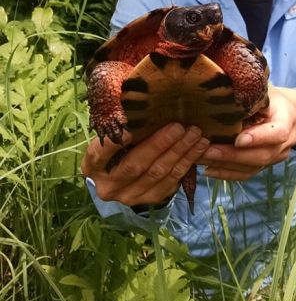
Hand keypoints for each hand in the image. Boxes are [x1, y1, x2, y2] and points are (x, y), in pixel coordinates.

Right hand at [80, 123, 209, 205]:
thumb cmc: (119, 141)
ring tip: (196, 134)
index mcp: (92, 166)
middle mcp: (107, 186)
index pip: (100, 153)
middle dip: (160, 144)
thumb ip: (120, 120)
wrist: (121, 172)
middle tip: (180, 126)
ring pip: (157, 173)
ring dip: (180, 152)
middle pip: (135, 165)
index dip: (115, 142)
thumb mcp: (113, 131)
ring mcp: (128, 197)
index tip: (130, 127)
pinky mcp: (149, 201)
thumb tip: (133, 100)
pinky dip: (186, 163)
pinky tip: (199, 148)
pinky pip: (171, 182)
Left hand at [199, 87, 295, 180]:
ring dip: (224, 165)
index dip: (258, 138)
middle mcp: (285, 142)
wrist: (282, 111)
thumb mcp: (262, 87)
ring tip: (200, 158)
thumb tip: (222, 86)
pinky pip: (245, 174)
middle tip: (207, 151)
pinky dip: (226, 173)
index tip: (237, 140)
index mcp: (287, 118)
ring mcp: (275, 157)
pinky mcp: (263, 165)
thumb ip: (249, 91)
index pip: (277, 132)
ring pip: (252, 167)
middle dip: (232, 155)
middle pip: (262, 155)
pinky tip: (207, 169)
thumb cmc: (267, 95)